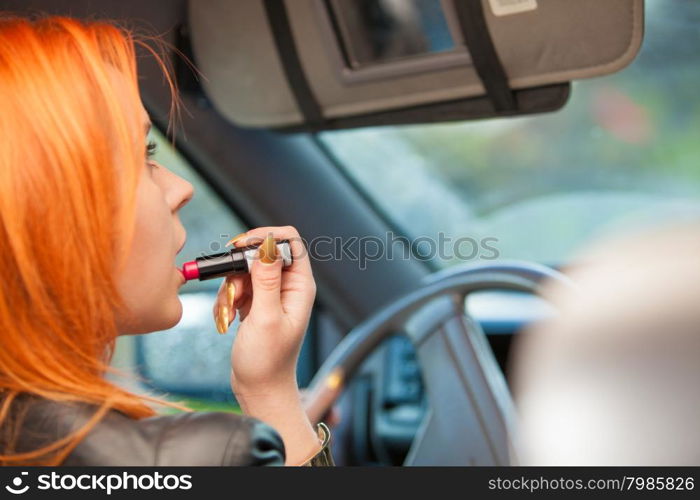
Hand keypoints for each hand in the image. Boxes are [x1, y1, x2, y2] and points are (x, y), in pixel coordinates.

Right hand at [212, 226, 320, 464]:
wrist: (259, 390)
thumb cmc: (267, 362)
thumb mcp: (265, 318)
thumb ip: (266, 281)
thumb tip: (267, 246)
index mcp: (300, 286)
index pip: (290, 241)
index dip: (265, 237)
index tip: (240, 247)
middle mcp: (289, 287)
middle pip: (262, 253)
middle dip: (240, 268)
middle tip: (233, 292)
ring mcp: (273, 295)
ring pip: (245, 270)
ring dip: (231, 288)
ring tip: (230, 313)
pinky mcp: (258, 303)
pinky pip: (238, 286)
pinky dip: (228, 300)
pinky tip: (227, 320)